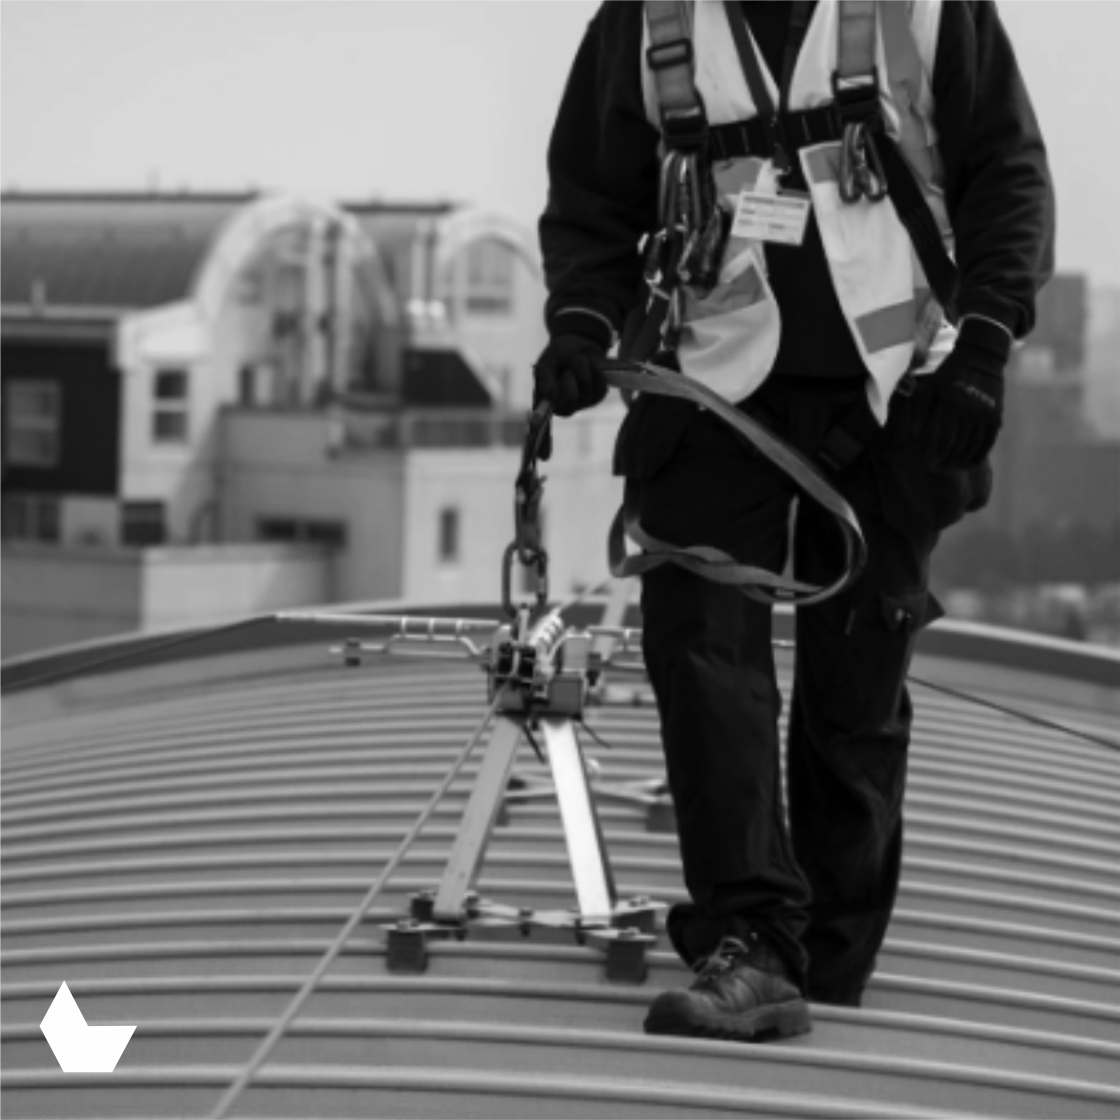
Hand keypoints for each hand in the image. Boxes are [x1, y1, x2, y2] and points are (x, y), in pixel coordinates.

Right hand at [532, 334, 608, 418]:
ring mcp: (583, 402)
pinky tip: (590, 365)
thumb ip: (545, 379)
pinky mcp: (598, 396)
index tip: (554, 389)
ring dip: (583, 369)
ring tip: (579, 361)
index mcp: (548, 400)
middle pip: (570, 399)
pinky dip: (596, 370)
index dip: (555, 398)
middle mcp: (565, 405)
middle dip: (570, 377)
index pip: (552, 408)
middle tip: (568, 368)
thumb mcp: (547, 362)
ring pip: (587, 389)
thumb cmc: (559, 354)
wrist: (579, 342)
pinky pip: (600, 386)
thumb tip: (550, 397)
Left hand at [916, 317, 1010, 471]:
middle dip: (947, 461)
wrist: (981, 356)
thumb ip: (920, 412)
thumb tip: (915, 437)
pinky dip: (979, 454)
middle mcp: (971, 411)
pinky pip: (988, 441)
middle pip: (959, 446)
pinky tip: (969, 463)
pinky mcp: (996, 415)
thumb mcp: (929, 387)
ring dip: (962, 461)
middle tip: (937, 470)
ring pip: (975, 447)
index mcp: (952, 404)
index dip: (936, 455)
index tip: (928, 463)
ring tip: (950, 469)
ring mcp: (986, 414)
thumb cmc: (949, 373)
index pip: (944, 439)